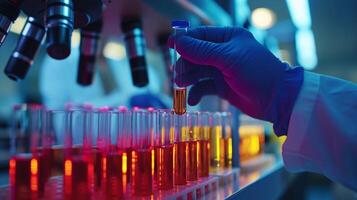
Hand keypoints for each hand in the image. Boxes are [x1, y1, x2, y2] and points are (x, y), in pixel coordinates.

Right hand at [168, 26, 302, 134]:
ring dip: (188, 79)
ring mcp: (223, 70)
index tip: (169, 46)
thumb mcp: (228, 59)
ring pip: (198, 72)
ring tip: (180, 86)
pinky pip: (204, 87)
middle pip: (196, 55)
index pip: (200, 36)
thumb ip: (201, 51)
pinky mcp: (222, 86)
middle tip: (175, 74)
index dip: (184, 41)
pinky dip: (196, 93)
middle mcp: (224, 52)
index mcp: (228, 38)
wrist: (277, 99)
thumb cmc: (257, 73)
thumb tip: (178, 42)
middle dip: (185, 64)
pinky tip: (192, 100)